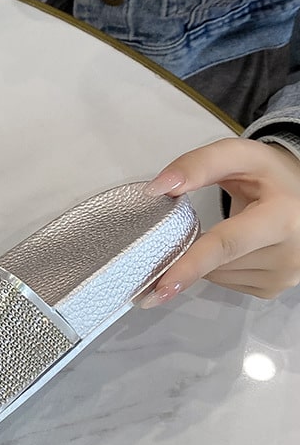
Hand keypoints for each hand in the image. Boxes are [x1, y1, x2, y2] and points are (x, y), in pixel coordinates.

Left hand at [140, 137, 299, 304]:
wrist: (298, 194)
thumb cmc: (266, 173)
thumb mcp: (236, 155)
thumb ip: (197, 165)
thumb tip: (157, 189)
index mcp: (283, 216)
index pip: (226, 244)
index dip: (190, 266)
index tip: (161, 288)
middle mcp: (291, 252)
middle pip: (215, 263)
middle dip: (187, 254)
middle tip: (179, 234)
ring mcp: (285, 275)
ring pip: (217, 276)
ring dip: (204, 259)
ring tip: (221, 230)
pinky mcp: (273, 288)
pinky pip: (226, 282)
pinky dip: (216, 267)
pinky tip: (231, 248)